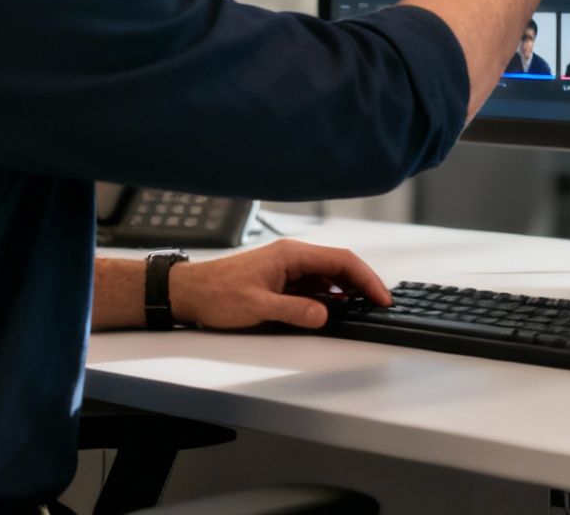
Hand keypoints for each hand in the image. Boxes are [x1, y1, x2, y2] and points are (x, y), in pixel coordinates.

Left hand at [166, 239, 391, 329]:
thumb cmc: (216, 293)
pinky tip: (333, 308)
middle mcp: (292, 256)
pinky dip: (329, 295)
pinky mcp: (280, 279)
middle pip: (339, 265)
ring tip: (363, 307)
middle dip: (362, 283)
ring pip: (327, 274)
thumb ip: (294, 311)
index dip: (366, 279)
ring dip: (347, 289)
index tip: (381, 297)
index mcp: (291, 255)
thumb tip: (324, 314)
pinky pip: (313, 283)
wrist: (188, 292)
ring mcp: (286, 267)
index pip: (342, 261)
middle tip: (379, 303)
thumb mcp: (258, 307)